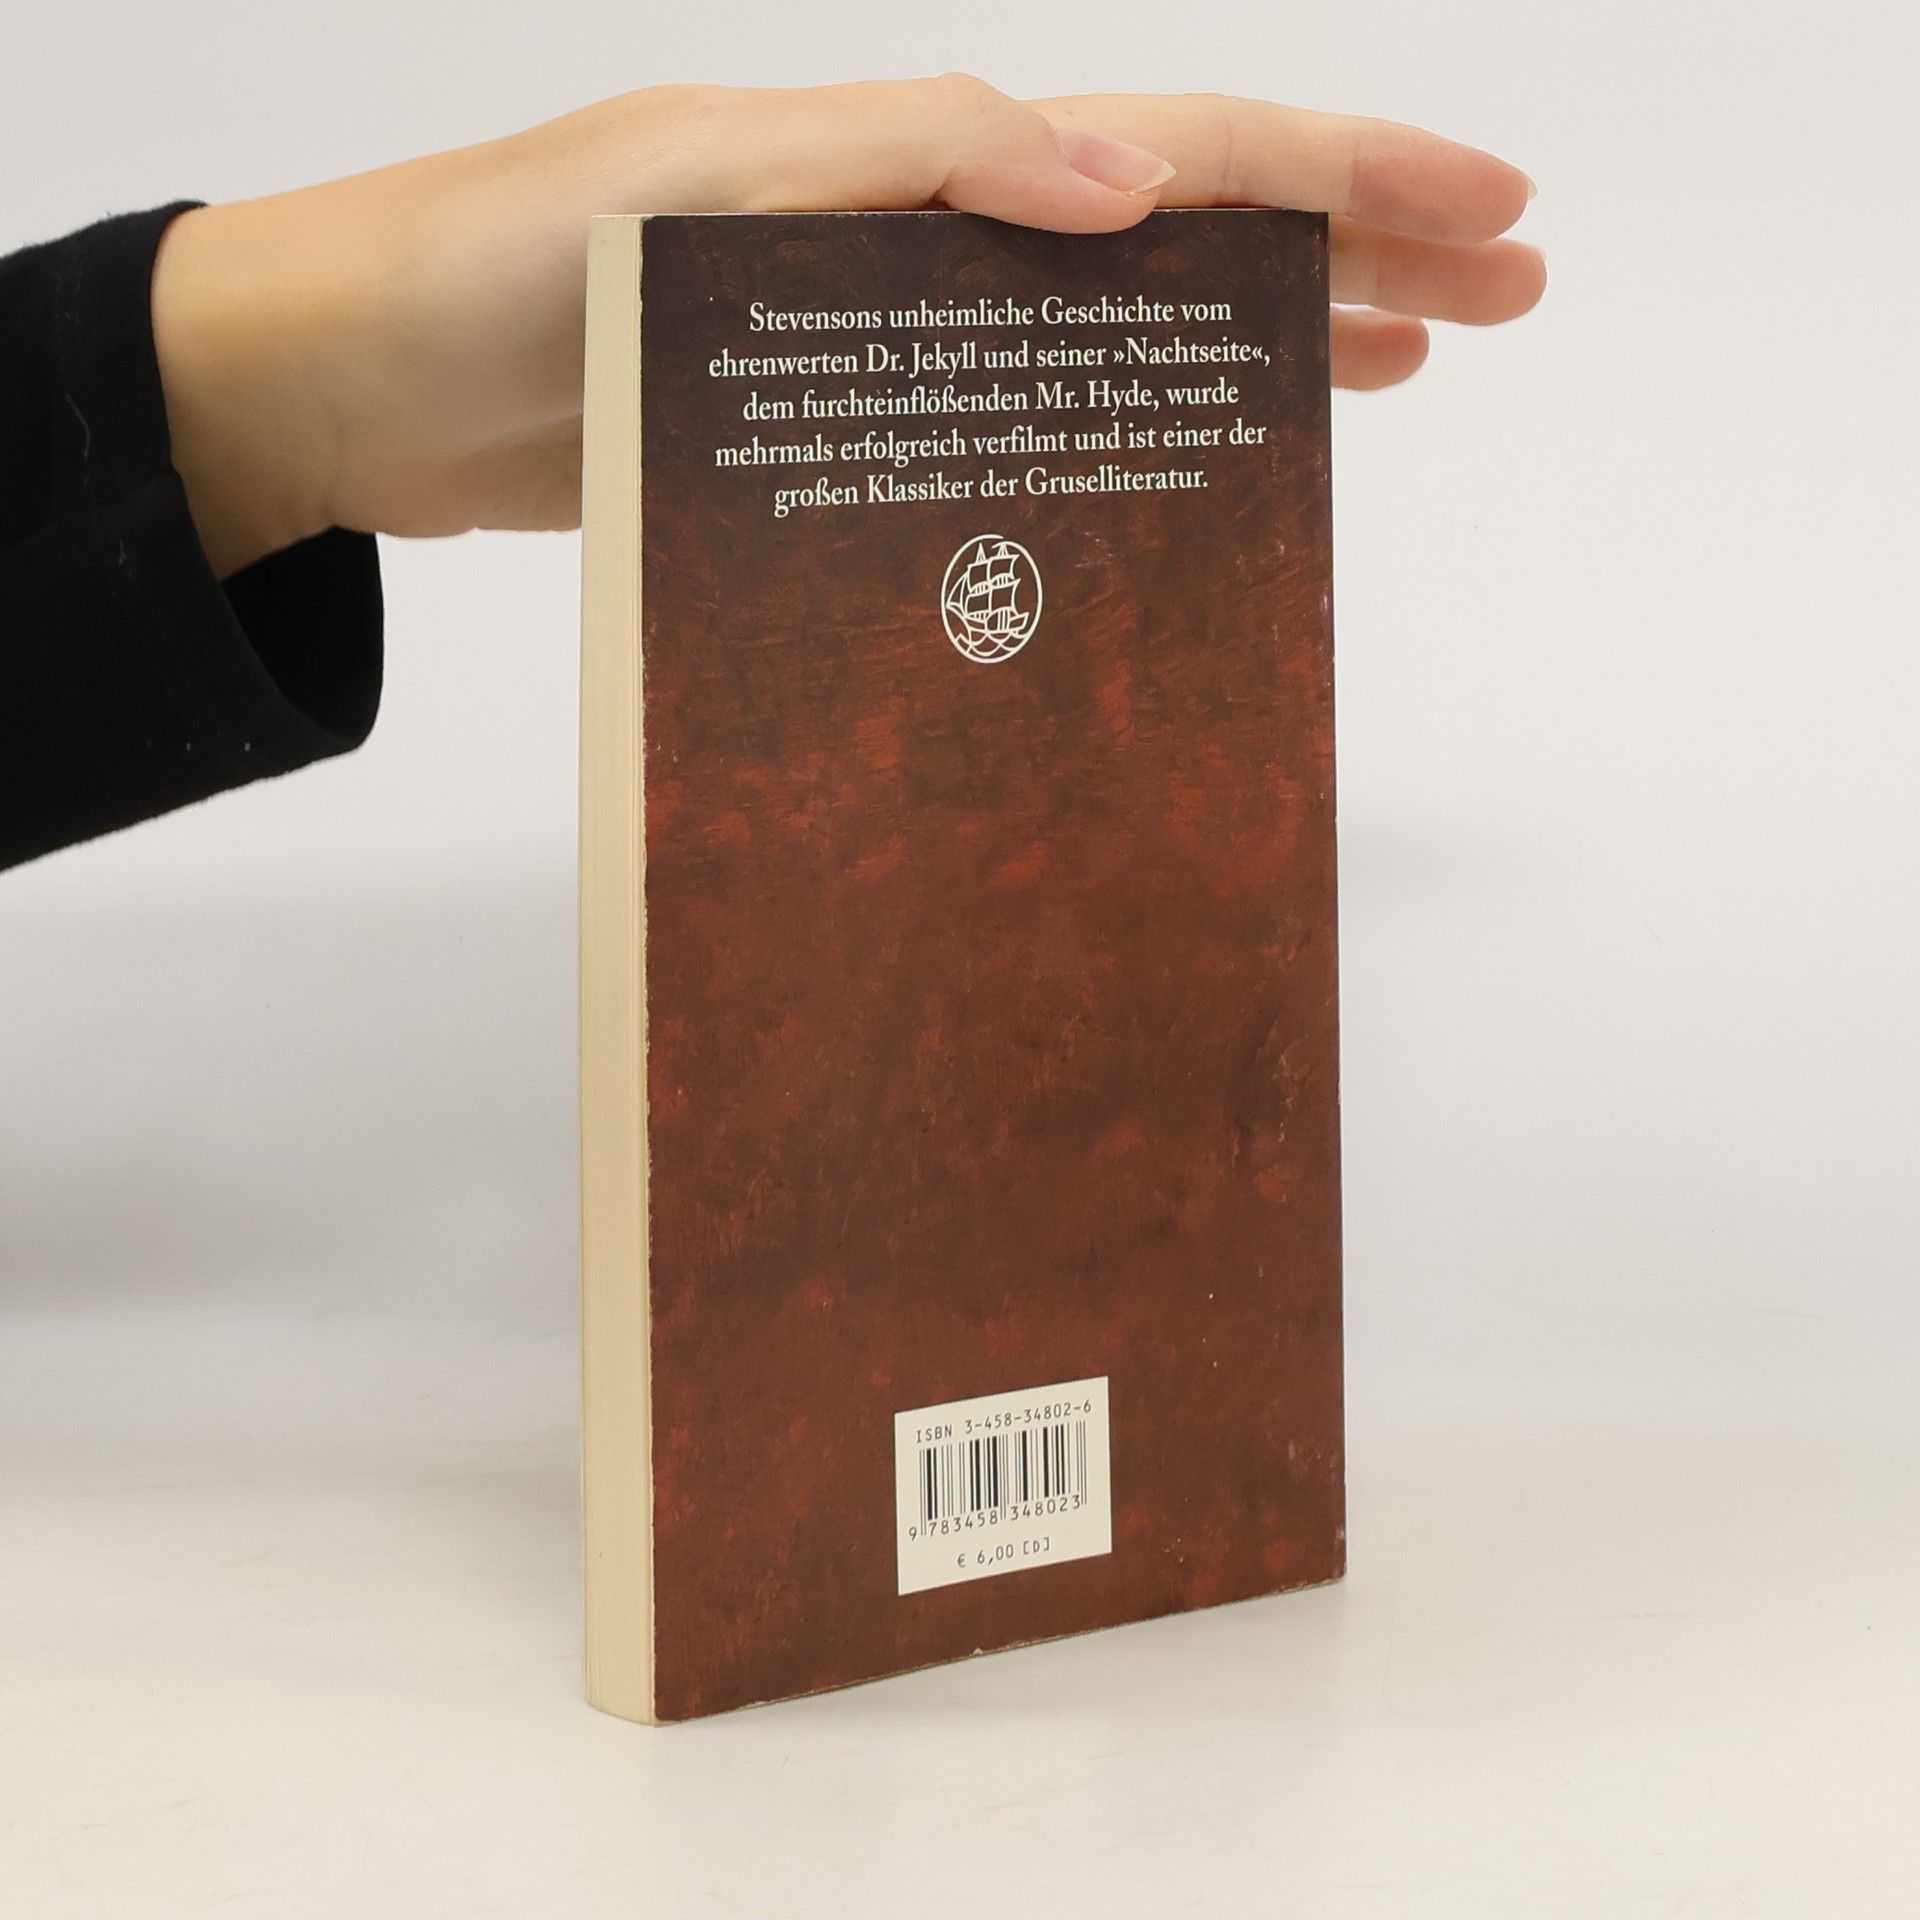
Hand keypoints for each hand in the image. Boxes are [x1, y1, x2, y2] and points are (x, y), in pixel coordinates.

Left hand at [151, 78, 1542, 576]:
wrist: (360, 382)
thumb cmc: (498, 271)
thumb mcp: (700, 190)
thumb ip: (914, 171)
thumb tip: (1136, 192)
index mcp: (924, 161)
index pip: (1188, 155)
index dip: (1351, 180)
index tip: (1497, 217)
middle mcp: (928, 237)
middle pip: (1188, 236)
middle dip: (1354, 257)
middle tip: (1503, 301)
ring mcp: (892, 337)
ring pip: (1118, 332)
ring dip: (1260, 341)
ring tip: (1392, 376)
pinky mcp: (839, 431)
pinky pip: (1015, 424)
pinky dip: (1111, 438)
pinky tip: (1168, 477)